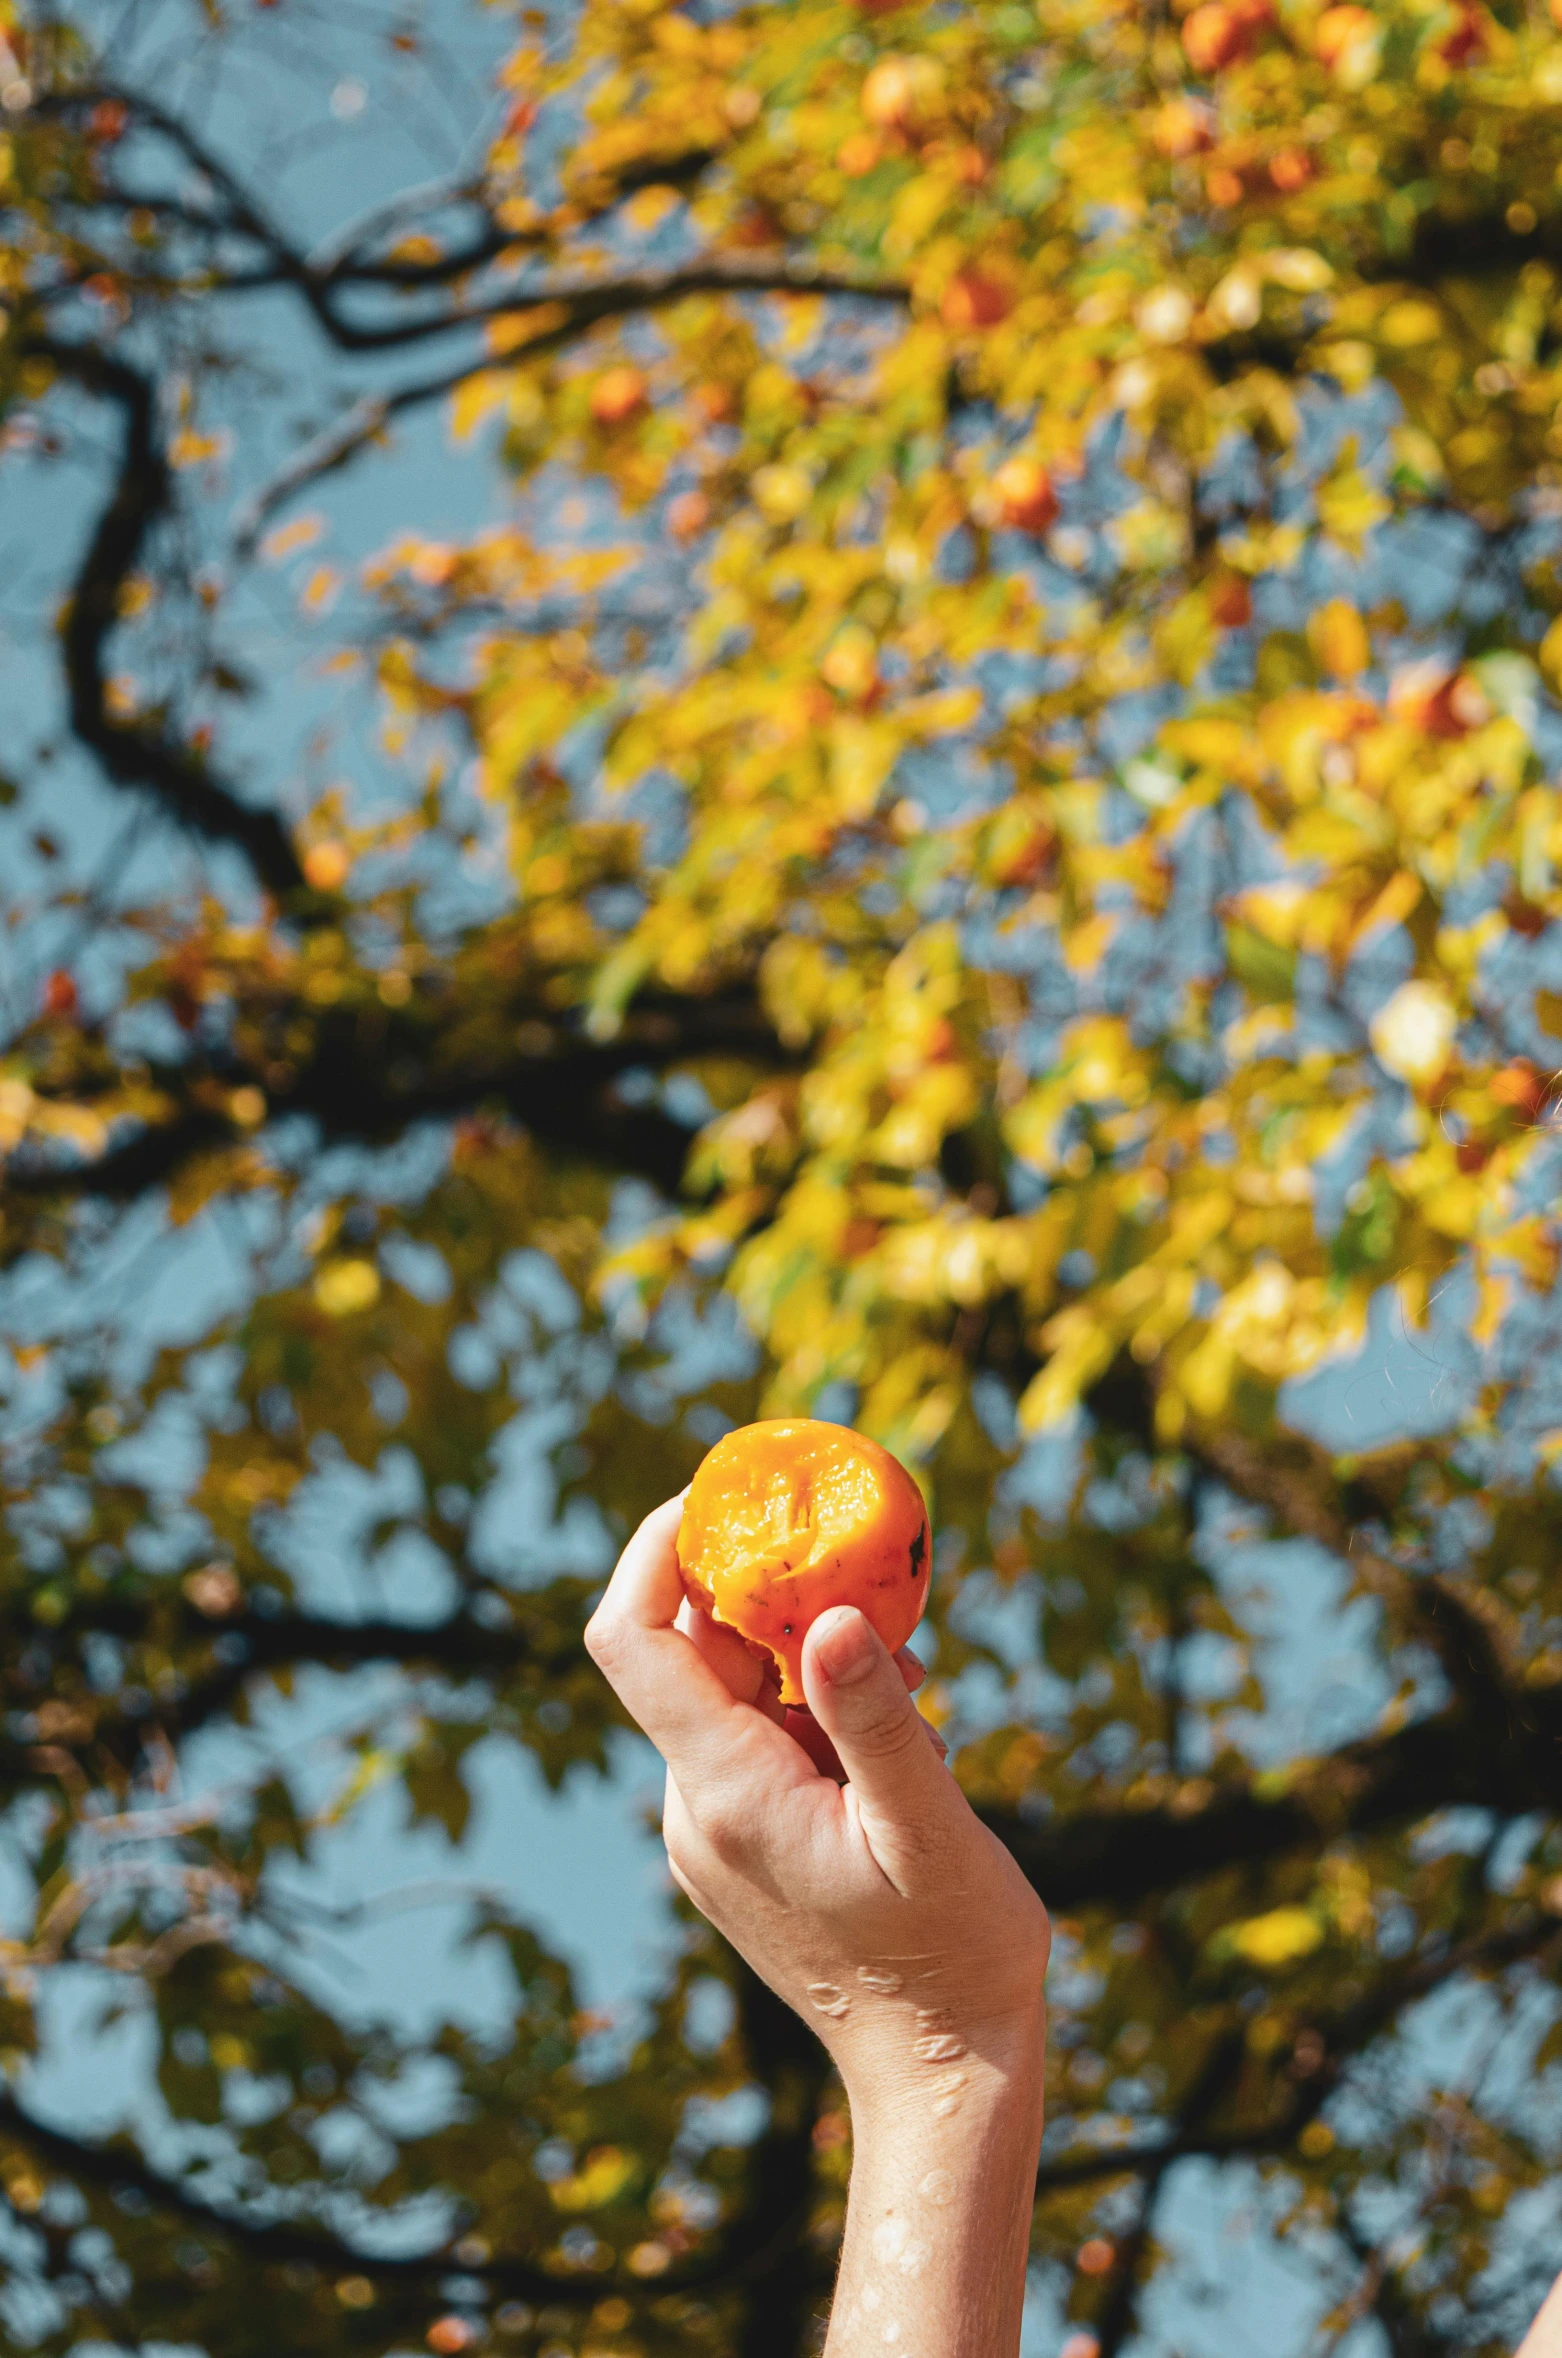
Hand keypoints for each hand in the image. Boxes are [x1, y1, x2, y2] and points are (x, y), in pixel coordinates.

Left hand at [585, 1495, 1049, 2105]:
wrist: (943, 2077)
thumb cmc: (952, 1958)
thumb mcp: (929, 1829)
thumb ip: (874, 1721)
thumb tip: (830, 1616)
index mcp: (724, 1794)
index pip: (634, 1638)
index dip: (659, 1548)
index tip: (726, 1493)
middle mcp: (695, 1808)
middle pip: (691, 1655)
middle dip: (770, 1598)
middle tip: (869, 1580)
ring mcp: (712, 1834)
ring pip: (734, 1698)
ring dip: (807, 1661)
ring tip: (913, 1697)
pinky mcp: (742, 1849)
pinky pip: (758, 1744)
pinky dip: (814, 1713)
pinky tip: (898, 1745)